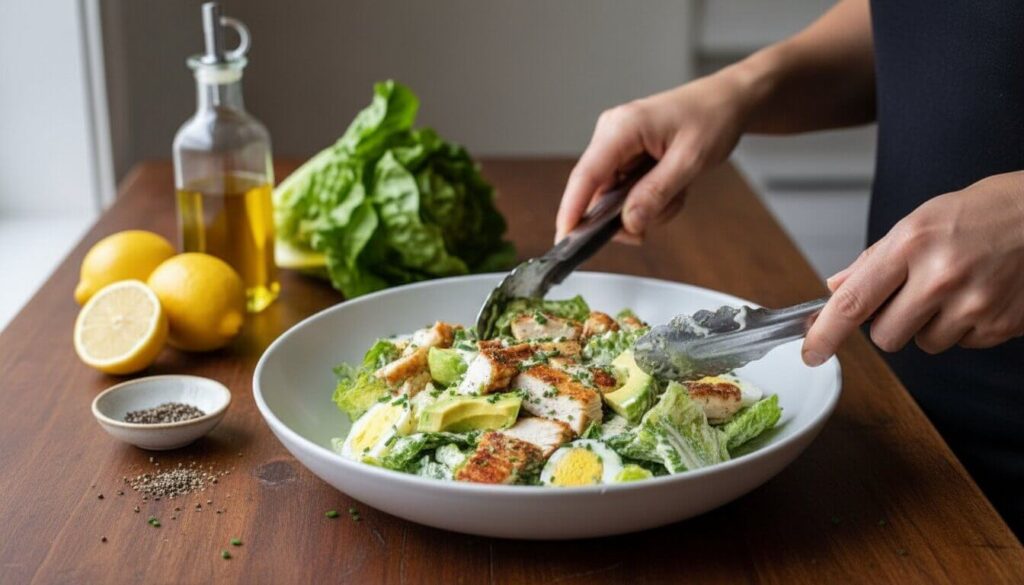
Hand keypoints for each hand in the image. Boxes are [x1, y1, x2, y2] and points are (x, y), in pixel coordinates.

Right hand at [555, 73, 752, 241]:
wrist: (728, 101)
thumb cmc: (712, 118)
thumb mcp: (690, 161)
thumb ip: (656, 194)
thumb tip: (628, 223)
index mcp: (621, 128)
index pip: (585, 176)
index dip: (571, 211)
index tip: (563, 241)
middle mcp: (611, 135)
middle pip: (598, 193)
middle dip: (625, 215)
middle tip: (652, 224)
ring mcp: (617, 146)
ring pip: (614, 197)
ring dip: (645, 207)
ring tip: (676, 192)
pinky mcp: (626, 155)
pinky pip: (627, 191)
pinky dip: (650, 199)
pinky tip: (672, 187)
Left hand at [802, 171, 1023, 365]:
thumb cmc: (982, 214)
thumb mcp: (920, 221)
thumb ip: (874, 260)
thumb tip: (836, 288)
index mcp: (911, 244)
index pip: (853, 303)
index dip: (826, 334)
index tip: (812, 352)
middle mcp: (940, 276)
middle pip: (885, 337)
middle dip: (890, 324)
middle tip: (914, 293)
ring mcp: (974, 304)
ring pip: (924, 344)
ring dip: (931, 325)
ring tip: (956, 288)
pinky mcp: (1001, 325)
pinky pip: (962, 344)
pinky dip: (965, 326)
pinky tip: (981, 294)